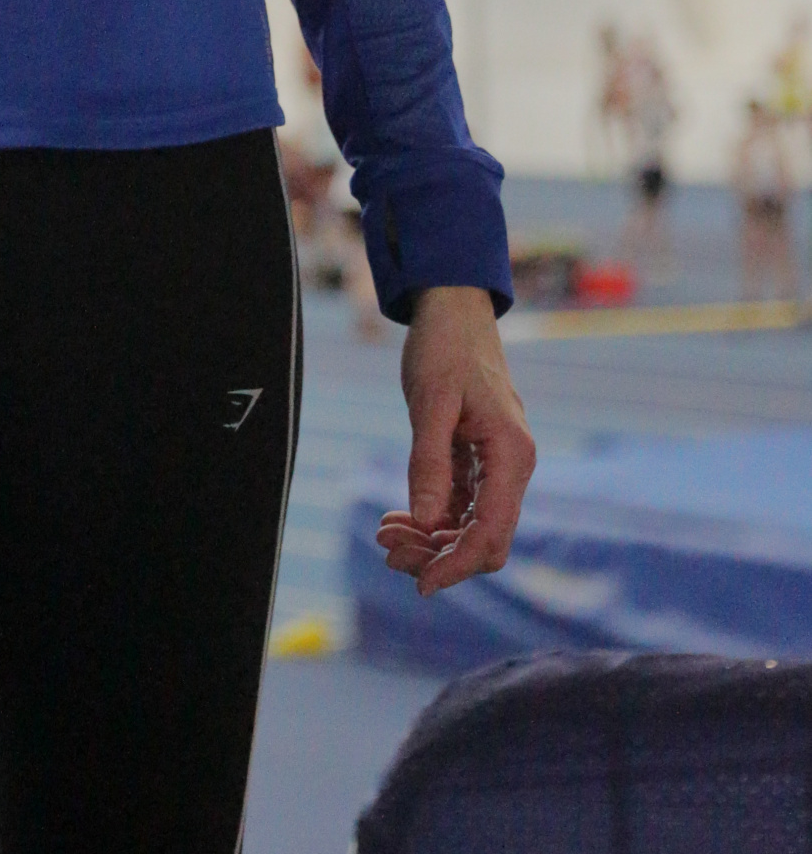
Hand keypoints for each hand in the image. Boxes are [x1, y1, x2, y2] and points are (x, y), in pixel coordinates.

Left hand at [375, 284, 534, 596]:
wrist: (452, 309)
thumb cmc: (445, 347)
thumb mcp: (431, 401)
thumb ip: (430, 462)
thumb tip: (423, 521)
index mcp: (511, 454)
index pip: (491, 532)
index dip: (457, 564)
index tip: (421, 584)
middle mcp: (511, 466)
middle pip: (484, 539)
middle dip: (438, 555)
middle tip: (387, 548)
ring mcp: (496, 466)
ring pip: (469, 527)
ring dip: (429, 539)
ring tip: (384, 534)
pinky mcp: (477, 460)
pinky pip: (459, 506)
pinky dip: (429, 517)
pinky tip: (395, 517)